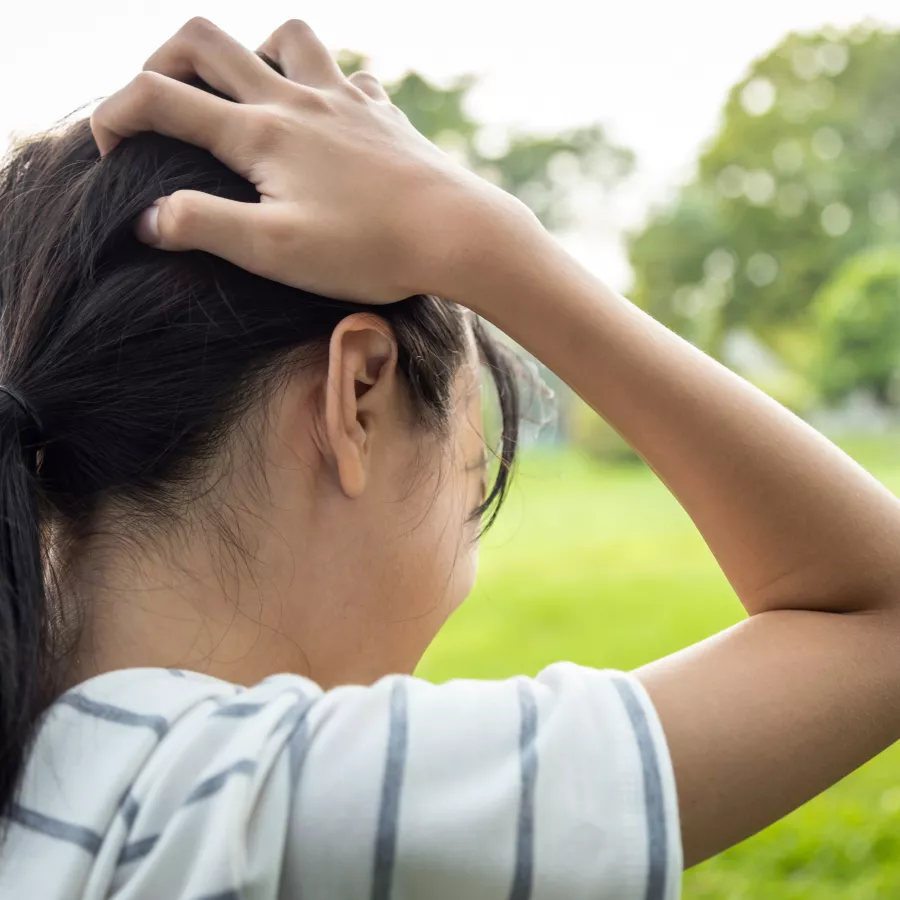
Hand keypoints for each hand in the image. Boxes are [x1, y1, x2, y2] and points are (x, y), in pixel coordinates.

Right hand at [91, 18, 519, 302]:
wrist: (459, 235)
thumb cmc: (368, 249)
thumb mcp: (273, 251)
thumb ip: (203, 226)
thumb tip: (148, 217)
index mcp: (260, 133)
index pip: (160, 100)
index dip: (114, 115)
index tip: (105, 149)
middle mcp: (297, 100)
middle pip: (207, 40)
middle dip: (162, 59)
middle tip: (156, 98)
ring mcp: (344, 100)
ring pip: (289, 36)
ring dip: (255, 50)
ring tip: (248, 91)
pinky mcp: (383, 115)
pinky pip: (350, 75)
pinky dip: (327, 82)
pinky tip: (330, 112)